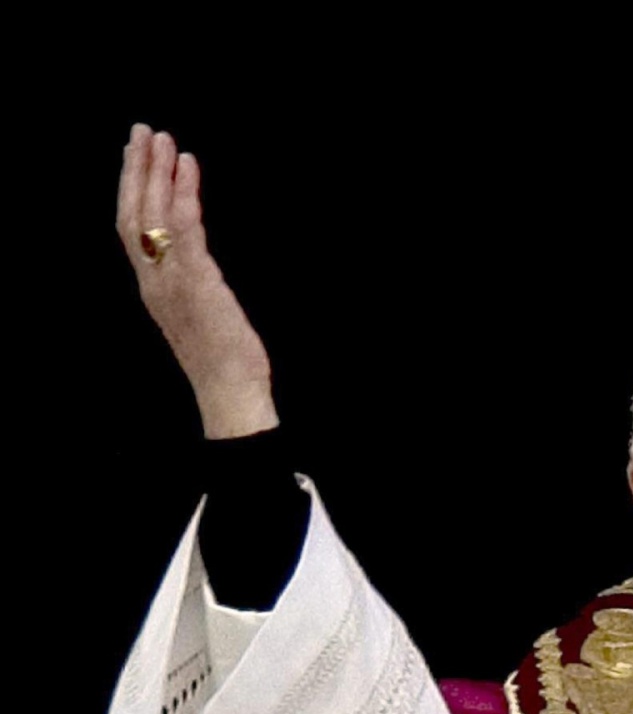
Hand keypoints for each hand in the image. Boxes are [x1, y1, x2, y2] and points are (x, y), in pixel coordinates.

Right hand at [117, 124, 278, 438]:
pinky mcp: (196, 281)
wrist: (229, 393)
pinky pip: (185, 228)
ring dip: (156, 171)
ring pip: (153, 214)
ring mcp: (171, 279)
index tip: (134, 155)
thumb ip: (192, 284)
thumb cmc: (223, 360)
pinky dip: (184, 194)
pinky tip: (187, 166)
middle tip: (140, 130)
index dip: (130, 190)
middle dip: (135, 169)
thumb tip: (197, 261)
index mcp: (153, 287)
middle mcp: (154, 279)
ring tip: (161, 138)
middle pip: (133, 213)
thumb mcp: (201, 315)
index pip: (131, 228)